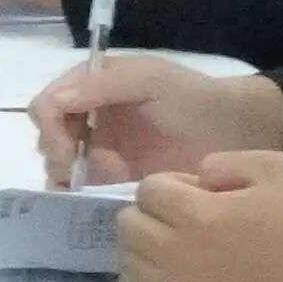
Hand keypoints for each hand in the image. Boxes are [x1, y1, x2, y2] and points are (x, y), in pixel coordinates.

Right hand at [25, 53, 282, 183]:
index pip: (48, 104)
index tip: (68, 150)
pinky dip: (78, 198)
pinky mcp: (113, 183)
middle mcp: (89, 120)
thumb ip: (104, 85)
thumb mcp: (151, 80)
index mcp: (92, 87)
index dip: (50, 127)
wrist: (235, 134)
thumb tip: (54, 103)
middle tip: (74, 174)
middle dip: (55, 155)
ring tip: (82, 190)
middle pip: (47, 138)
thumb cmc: (194, 99)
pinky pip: (82, 193)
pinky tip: (92, 201)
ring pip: (59, 168)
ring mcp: (100, 154)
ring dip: (62, 179)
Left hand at [116, 153, 282, 281]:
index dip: (172, 186)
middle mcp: (174, 257)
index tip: (200, 195)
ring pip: (127, 261)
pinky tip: (181, 275)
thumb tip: (192, 177)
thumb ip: (223, 161)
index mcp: (195, 216)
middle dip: (152, 214)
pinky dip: (149, 281)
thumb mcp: (275, 168)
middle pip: (128, 225)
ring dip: (147, 248)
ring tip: (184, 247)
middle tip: (189, 219)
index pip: (148, 189)